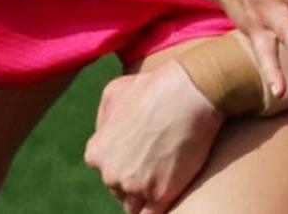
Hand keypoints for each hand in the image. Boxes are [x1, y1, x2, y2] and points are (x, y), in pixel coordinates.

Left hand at [86, 62, 223, 213]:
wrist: (190, 92)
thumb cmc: (156, 87)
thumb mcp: (114, 91)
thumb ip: (104, 119)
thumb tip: (105, 135)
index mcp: (96, 153)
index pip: (107, 171)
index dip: (127, 164)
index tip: (144, 155)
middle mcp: (110, 174)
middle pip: (121, 189)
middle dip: (137, 180)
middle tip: (159, 161)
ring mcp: (135, 187)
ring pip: (136, 204)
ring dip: (148, 195)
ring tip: (168, 175)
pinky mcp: (160, 196)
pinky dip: (159, 207)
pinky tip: (170, 193)